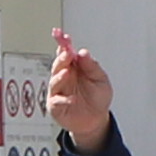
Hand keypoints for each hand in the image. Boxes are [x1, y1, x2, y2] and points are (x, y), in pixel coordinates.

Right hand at [45, 26, 113, 151]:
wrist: (96, 120)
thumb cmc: (97, 98)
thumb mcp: (101, 80)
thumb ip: (92, 67)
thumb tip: (82, 53)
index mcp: (75, 68)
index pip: (66, 53)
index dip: (63, 43)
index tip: (61, 35)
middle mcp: (64, 77)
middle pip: (58, 64)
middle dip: (61, 58)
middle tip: (67, 54)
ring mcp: (58, 91)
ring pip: (54, 81)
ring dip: (59, 76)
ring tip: (67, 73)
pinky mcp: (55, 105)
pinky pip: (56, 101)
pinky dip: (62, 100)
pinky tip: (71, 99)